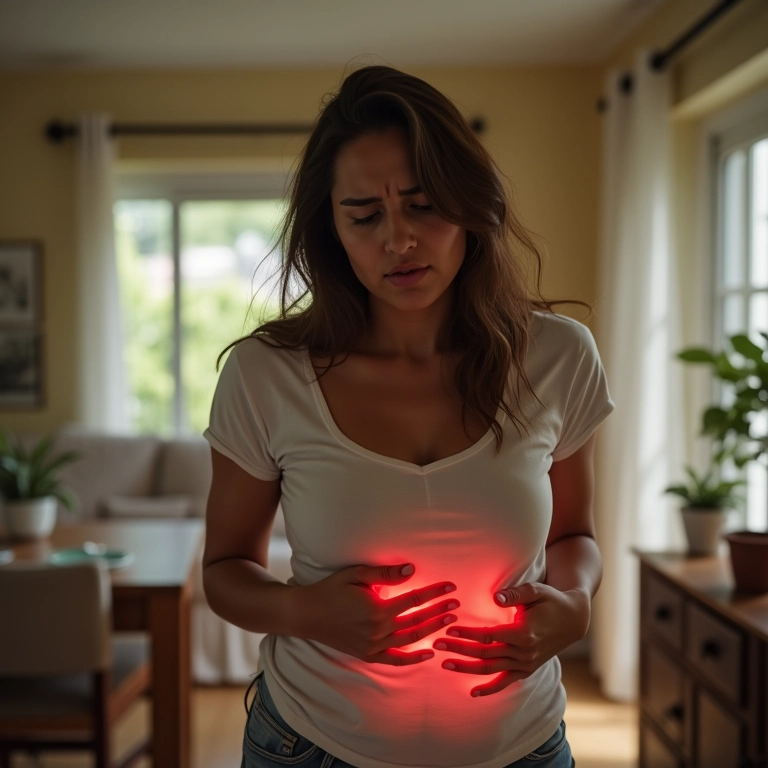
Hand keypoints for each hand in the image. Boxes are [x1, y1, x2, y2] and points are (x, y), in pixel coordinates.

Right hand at [293, 564, 459, 665]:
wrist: (307, 614)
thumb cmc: (331, 590)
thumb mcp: (356, 574)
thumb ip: (385, 574)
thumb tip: (412, 569)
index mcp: (378, 609)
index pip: (414, 599)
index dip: (434, 592)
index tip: (450, 587)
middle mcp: (379, 630)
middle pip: (417, 620)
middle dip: (439, 611)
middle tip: (457, 603)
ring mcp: (374, 646)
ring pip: (411, 639)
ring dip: (432, 630)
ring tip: (449, 621)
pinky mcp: (368, 655)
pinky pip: (395, 660)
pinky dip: (413, 659)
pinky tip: (429, 654)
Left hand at [432, 582, 590, 696]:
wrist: (572, 620)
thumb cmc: (551, 600)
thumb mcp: (537, 590)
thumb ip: (516, 593)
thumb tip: (495, 596)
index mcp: (524, 633)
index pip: (489, 635)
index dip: (468, 633)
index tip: (449, 629)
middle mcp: (524, 652)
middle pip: (485, 653)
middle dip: (459, 649)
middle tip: (436, 643)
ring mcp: (525, 664)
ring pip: (490, 669)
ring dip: (466, 668)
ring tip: (444, 663)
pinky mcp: (527, 669)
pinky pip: (505, 682)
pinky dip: (490, 689)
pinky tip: (472, 693)